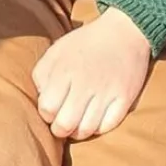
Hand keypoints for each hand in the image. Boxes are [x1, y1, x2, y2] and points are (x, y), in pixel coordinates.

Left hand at [32, 7, 151, 139]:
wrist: (123, 33)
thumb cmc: (84, 43)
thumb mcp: (55, 52)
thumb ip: (42, 74)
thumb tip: (40, 99)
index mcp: (64, 71)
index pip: (47, 108)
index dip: (45, 114)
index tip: (49, 109)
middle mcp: (85, 84)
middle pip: (65, 124)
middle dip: (59, 129)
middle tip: (60, 123)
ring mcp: (106, 93)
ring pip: (87, 130)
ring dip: (78, 132)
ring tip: (76, 124)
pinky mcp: (125, 99)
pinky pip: (109, 126)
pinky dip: (98, 129)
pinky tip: (93, 120)